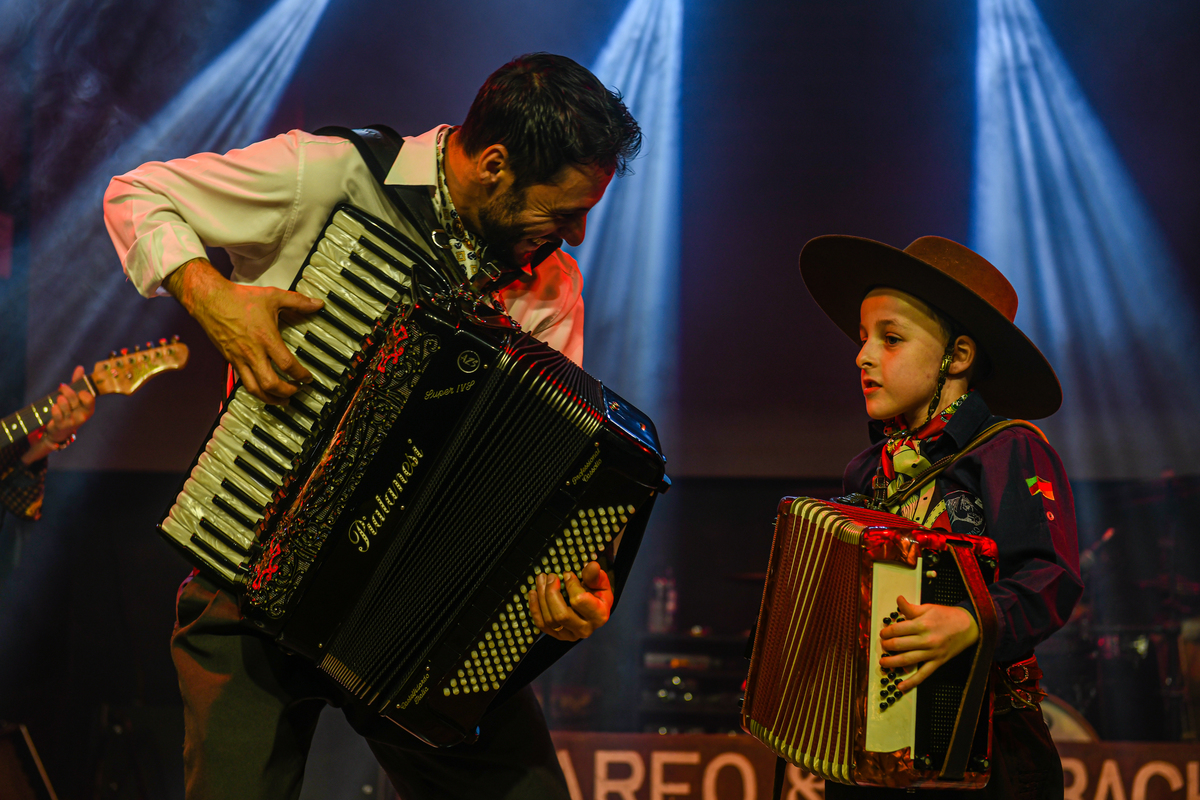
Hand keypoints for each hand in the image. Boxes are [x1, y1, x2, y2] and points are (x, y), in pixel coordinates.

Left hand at [23, 365, 94, 462]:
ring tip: (59, 398)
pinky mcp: (60, 425)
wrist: (61, 430)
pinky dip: (55, 409)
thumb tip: (80, 367)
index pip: (89, 400)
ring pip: (65, 407)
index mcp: (89, 408)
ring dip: (61, 400)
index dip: (84, 393)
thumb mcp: (75, 398)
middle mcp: (82, 416)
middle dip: (68, 391)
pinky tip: (54, 406)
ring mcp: (71, 421)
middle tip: (62, 387)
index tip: (79, 390)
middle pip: (75, 400)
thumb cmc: (70, 410)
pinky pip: (57, 415)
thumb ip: (78, 383)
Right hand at [165, 258, 322, 403]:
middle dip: (286, 392)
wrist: (210, 300)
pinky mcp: (230, 360)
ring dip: (270, 399)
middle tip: (297, 391)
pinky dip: (255, 389)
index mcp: (266, 339)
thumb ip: (298, 301)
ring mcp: (239, 359)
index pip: (287, 365)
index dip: (301, 375)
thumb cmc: (240, 299)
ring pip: (254, 389)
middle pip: (270, 384)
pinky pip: (243, 381)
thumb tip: (317, 304)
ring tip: (282, 400)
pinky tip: (263, 389)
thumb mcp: (274, 296)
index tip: (308, 379)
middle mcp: (252, 353)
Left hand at [528, 561, 613, 641]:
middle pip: (561, 615)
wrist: (595, 608)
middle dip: (551, 592)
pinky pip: (542, 625)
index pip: (579, 601)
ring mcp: (570, 635)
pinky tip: (533, 593)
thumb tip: (592, 565)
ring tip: (541, 579)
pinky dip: (535, 608)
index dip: (570, 585)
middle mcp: (585, 629)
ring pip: (549, 620)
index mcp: (598, 616)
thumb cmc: (597, 594)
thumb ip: (594, 575)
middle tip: (550, 576)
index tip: (567, 574)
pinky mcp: (558, 635)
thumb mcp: (600, 583)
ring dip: (541, 597)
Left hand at [880, 596, 978, 691]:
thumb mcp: (928, 608)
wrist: (969, 626)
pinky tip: (900, 686)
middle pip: (899, 645)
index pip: (897, 630)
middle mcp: (926, 640)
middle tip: (883, 646)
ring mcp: (932, 653)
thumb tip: (898, 599)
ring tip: (883, 663)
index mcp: (922, 624)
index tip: (883, 633)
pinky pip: (923, 674)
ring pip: (907, 660)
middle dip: (887, 646)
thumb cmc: (946, 616)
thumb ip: (911, 608)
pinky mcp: (938, 662)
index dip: (886, 632)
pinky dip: (911, 682)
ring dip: (892, 663)